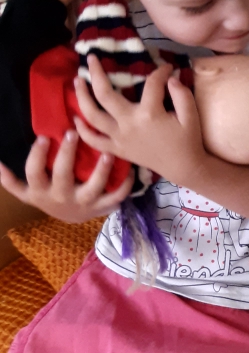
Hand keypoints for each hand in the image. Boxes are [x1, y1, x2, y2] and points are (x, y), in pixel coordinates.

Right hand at [0, 133, 131, 222]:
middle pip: (62, 175)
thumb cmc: (49, 195)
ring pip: (93, 187)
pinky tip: (131, 171)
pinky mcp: (101, 208)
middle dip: (67, 155)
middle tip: (73, 133)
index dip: (37, 156)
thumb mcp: (29, 191)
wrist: (69, 220)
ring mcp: (82, 204)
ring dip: (101, 170)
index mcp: (40, 192)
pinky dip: (124, 186)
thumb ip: (13, 181)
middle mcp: (60, 198)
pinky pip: (115, 198)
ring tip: (108, 152)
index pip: (33, 173)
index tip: (44, 137)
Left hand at [74, 57, 205, 188]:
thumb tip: (171, 78)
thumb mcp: (191, 116)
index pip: (151, 83)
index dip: (161, 72)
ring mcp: (119, 137)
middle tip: (91, 58)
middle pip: (105, 94)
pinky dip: (82, 130)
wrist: (183, 168)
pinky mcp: (117, 149)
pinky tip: (75, 118)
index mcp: (150, 114)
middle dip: (96, 73)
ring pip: (92, 115)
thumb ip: (182, 95)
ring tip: (77, 81)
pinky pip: (94, 140)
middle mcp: (129, 123)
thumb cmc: (188, 141)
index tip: (168, 69)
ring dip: (81, 97)